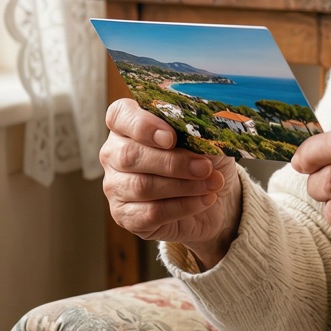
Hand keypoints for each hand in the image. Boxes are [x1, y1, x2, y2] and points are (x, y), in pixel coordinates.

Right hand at [99, 98, 242, 269]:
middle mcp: (114, 153)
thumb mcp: (205, 138)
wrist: (215, 197)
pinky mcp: (125, 216)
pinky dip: (182, 206)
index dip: (142, 125)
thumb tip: (199, 133)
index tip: (171, 138)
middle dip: (173, 162)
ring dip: (183, 186)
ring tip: (212, 184)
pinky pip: (150, 213)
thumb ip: (195, 130)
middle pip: (129, 155)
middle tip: (205, 167)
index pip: (120, 115)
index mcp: (129, 124)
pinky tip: (204, 200)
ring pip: (141, 186)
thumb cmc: (204, 159)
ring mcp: (116, 186)